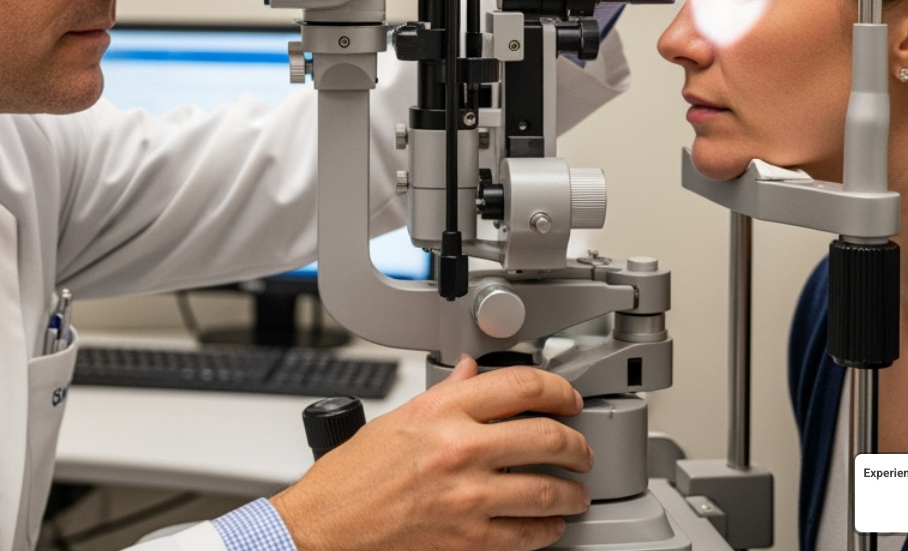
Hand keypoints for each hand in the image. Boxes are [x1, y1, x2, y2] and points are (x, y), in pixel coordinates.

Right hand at [270, 357, 592, 550]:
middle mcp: (458, 449)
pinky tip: (550, 525)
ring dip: (571, 492)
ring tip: (576, 492)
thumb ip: (444, 394)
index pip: (520, 386)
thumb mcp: (397, 419)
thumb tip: (473, 374)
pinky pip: (525, 534)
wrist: (325, 527)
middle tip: (582, 450)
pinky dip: (546, 530)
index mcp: (441, 412)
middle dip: (577, 445)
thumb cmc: (351, 477)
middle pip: (546, 436)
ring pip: (545, 490)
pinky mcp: (466, 539)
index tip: (568, 399)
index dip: (558, 390)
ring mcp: (466, 497)